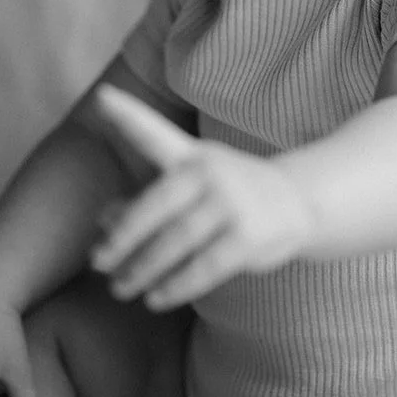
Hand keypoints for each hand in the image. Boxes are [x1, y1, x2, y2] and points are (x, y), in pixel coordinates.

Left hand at [89, 84, 315, 308]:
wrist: (299, 202)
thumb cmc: (229, 195)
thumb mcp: (191, 187)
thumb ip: (146, 201)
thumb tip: (103, 222)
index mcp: (191, 155)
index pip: (155, 132)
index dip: (128, 114)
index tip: (101, 98)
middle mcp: (210, 173)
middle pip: (155, 206)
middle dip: (122, 238)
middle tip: (98, 262)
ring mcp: (231, 204)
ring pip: (175, 242)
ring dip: (143, 270)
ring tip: (121, 289)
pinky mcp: (248, 237)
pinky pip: (203, 268)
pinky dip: (175, 286)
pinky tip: (156, 298)